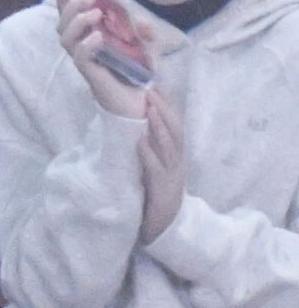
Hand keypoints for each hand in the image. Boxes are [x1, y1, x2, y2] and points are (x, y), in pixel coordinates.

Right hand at [55, 0, 156, 120]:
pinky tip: (98, 37)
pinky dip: (86, 45)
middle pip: (62, 26)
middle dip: (70, 7)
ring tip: (95, 14)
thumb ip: (145, 32)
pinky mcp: (92, 74)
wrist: (142, 103)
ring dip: (76, 22)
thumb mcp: (148, 47)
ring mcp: (86, 62)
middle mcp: (84, 49)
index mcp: (92, 38)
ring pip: (65, 39)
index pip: (72, 18)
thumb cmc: (140, 75)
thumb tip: (143, 23)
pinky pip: (80, 58)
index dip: (64, 1)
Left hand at [138, 85, 186, 243]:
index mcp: (174, 150)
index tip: (153, 83)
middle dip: (164, 108)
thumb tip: (131, 123)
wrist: (165, 224)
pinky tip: (140, 143)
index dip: (165, 103)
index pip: (172, 122)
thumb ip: (145, 144)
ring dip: (159, 125)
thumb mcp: (151, 163)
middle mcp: (176, 158)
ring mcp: (172, 172)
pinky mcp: (163, 187)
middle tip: (150, 89)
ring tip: (150, 109)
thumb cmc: (154, 190)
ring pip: (169, 144)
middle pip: (174, 128)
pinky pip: (156, 168)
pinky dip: (149, 154)